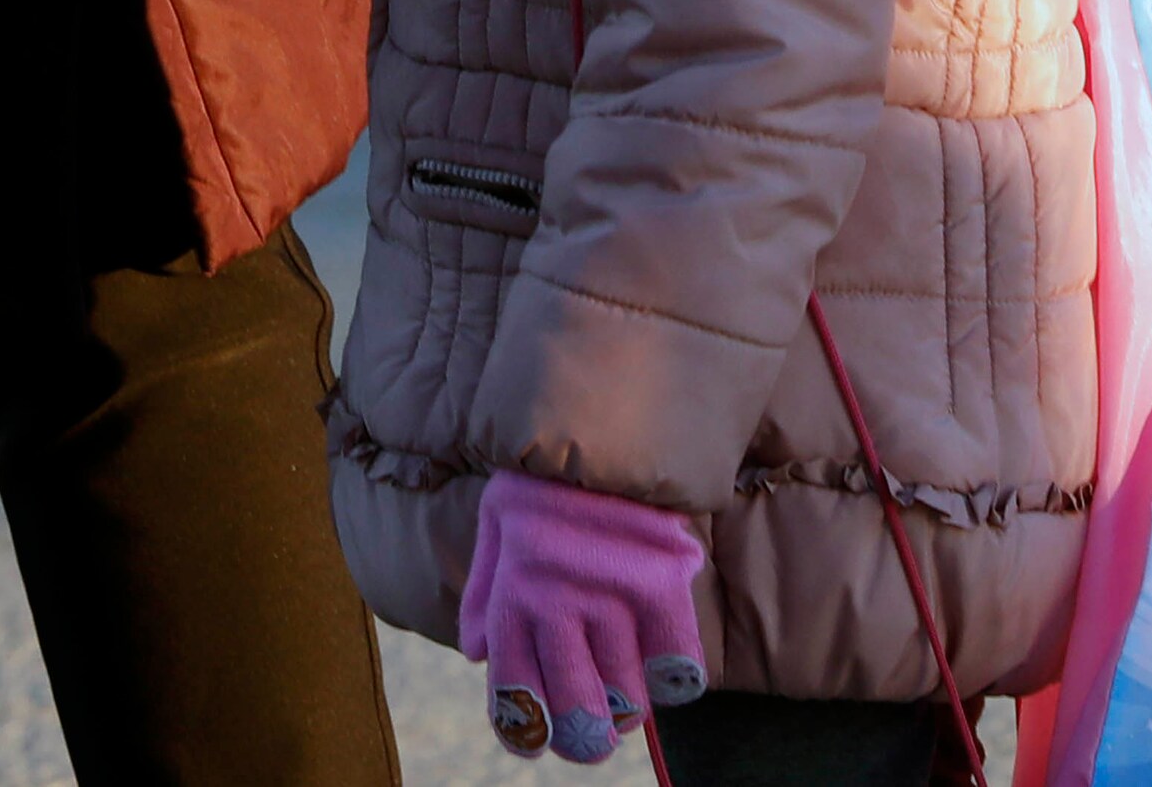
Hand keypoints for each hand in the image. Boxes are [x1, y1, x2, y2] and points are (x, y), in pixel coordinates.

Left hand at [459, 470, 710, 762]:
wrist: (598, 411)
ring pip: (627, 693)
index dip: (529, 733)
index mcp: (511, 599)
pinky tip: (670, 674)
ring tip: (633, 699)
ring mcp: (608, 598)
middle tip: (598, 737)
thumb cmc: (543, 468)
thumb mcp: (495, 521)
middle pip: (576, 710)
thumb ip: (482, 593)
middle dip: (587, 739)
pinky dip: (675, 678)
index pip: (516, 696)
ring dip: (632, 705)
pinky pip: (674, 661)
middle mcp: (554, 608)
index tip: (543, 741)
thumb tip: (476, 653)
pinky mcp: (658, 584)